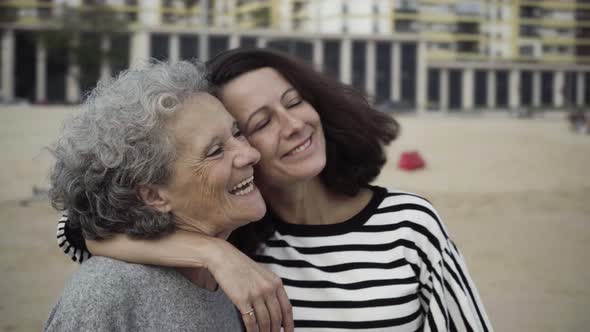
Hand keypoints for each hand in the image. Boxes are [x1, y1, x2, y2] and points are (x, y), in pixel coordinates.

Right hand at [86, 231, 293, 330]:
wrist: (216, 254)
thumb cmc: (232, 263)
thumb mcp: (254, 271)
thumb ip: (263, 284)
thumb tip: (268, 299)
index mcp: (273, 279)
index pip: (287, 306)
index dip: (289, 322)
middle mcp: (268, 286)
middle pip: (277, 316)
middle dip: (276, 331)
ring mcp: (255, 292)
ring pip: (265, 320)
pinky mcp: (242, 298)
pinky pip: (251, 320)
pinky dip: (252, 330)